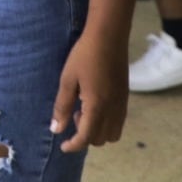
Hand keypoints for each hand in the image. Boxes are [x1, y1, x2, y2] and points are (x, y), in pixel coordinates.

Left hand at [51, 31, 128, 153]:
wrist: (109, 36)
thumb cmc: (84, 55)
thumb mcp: (68, 80)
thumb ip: (62, 106)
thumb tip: (56, 130)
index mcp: (97, 107)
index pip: (86, 138)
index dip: (73, 146)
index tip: (63, 145)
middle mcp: (113, 110)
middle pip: (100, 139)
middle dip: (85, 135)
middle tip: (72, 114)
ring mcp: (122, 104)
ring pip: (112, 134)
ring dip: (97, 131)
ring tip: (84, 109)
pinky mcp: (126, 97)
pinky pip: (119, 122)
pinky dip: (107, 123)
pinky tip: (95, 103)